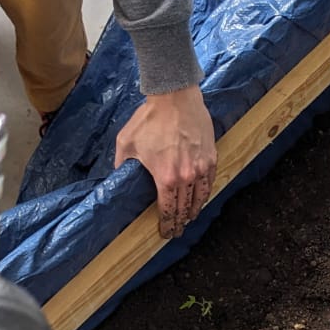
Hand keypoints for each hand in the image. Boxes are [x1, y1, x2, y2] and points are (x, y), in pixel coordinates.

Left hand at [115, 85, 215, 238]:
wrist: (175, 97)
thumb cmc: (150, 118)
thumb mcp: (126, 142)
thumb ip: (122, 165)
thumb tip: (118, 178)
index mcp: (165, 178)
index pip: (168, 210)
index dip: (167, 225)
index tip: (166, 233)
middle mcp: (186, 177)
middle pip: (185, 208)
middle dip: (180, 222)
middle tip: (177, 231)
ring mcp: (201, 168)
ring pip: (200, 198)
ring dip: (194, 211)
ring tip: (189, 218)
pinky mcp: (211, 158)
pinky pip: (209, 183)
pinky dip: (204, 194)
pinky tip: (200, 198)